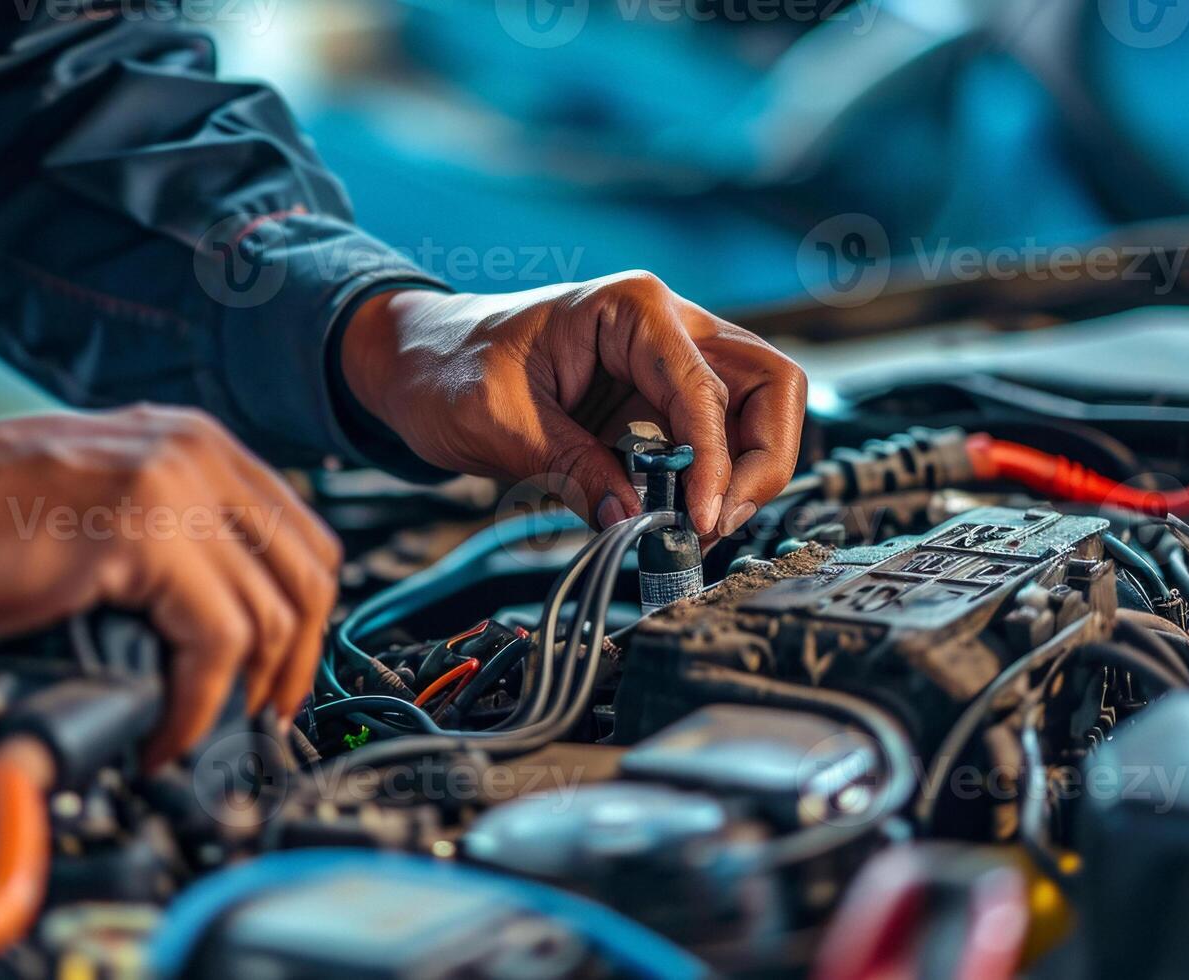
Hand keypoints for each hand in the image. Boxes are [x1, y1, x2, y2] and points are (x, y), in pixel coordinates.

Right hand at [0, 407, 340, 767]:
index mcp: (192, 441)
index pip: (303, 536)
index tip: (278, 679)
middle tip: (255, 721)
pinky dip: (199, 707)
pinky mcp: (138, 535)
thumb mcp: (92, 502)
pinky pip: (218, 644)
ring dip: (243, 698)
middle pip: (310, 576)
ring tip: (193, 735)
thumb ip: (161, 535)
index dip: (305, 620)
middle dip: (294, 665)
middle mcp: (195, 453)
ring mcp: (173, 488)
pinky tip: (163, 735)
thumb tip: (213, 628)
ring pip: (273, 615)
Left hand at [341, 273, 805, 540]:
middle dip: (758, 461)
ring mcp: (671, 364)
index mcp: (632, 307)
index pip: (705, 388)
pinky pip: (718, 439)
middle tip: (716, 522)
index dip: (713, 461)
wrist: (418, 362)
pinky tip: (680, 515)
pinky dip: (715, 479)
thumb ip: (571, 468)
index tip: (699, 520)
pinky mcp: (660, 404)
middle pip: (769, 385)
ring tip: (699, 526)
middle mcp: (668, 326)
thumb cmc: (448, 367)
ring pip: (758, 411)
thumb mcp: (498, 424)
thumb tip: (633, 520)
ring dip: (745, 473)